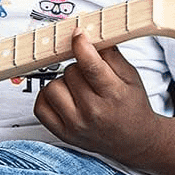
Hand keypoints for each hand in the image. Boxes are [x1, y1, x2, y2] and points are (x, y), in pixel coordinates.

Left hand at [34, 30, 157, 166]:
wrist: (134, 141)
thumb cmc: (131, 105)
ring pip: (52, 86)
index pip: (90, 66)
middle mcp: (93, 113)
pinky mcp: (63, 134)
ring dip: (63, 82)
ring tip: (78, 88)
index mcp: (114, 95)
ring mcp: (75, 125)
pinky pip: (40, 106)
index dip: (81, 45)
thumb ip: (111, 55)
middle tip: (89, 75)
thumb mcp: (131, 77)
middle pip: (70, 72)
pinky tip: (63, 97)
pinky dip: (48, 97)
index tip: (78, 34)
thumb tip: (89, 34)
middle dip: (78, 67)